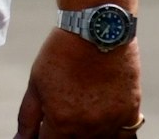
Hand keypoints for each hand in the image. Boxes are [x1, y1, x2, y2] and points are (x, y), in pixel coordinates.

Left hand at [15, 28, 142, 136]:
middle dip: (64, 136)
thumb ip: (28, 117)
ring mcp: (113, 122)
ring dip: (87, 135)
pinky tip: (102, 123)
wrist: (95, 30)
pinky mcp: (131, 112)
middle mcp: (89, 128)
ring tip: (80, 116)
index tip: (44, 130)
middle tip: (62, 115)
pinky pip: (127, 137)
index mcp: (62, 122)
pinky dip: (115, 134)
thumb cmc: (60, 54)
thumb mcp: (35, 84)